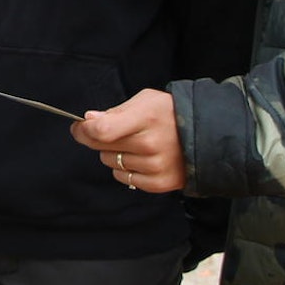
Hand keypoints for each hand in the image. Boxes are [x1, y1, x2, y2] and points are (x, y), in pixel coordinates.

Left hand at [70, 88, 184, 192]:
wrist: (206, 136)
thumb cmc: (170, 114)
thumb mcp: (145, 101)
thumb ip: (116, 112)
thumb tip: (89, 121)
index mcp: (146, 118)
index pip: (102, 130)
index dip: (84, 130)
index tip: (79, 127)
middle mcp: (150, 144)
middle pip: (102, 148)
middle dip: (97, 139)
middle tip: (111, 132)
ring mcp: (155, 166)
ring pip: (111, 163)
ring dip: (114, 154)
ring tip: (134, 145)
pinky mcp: (159, 183)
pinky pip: (124, 178)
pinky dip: (126, 169)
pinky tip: (141, 159)